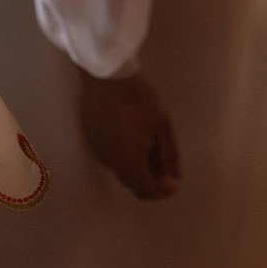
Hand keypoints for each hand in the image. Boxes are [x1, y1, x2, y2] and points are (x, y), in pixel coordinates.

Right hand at [76, 67, 179, 199]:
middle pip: (134, 183)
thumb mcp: (163, 125)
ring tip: (153, 143)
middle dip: (153, 178)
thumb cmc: (137, 97)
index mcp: (128, 164)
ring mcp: (99, 150)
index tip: (174, 178)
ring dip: (140, 165)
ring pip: (122, 169)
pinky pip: (112, 155)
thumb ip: (169, 155)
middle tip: (166, 161)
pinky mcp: (92, 138)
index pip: (147, 192)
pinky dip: (126, 154)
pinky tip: (136, 134)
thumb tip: (173, 176)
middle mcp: (110, 162)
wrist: (106, 75)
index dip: (164, 190)